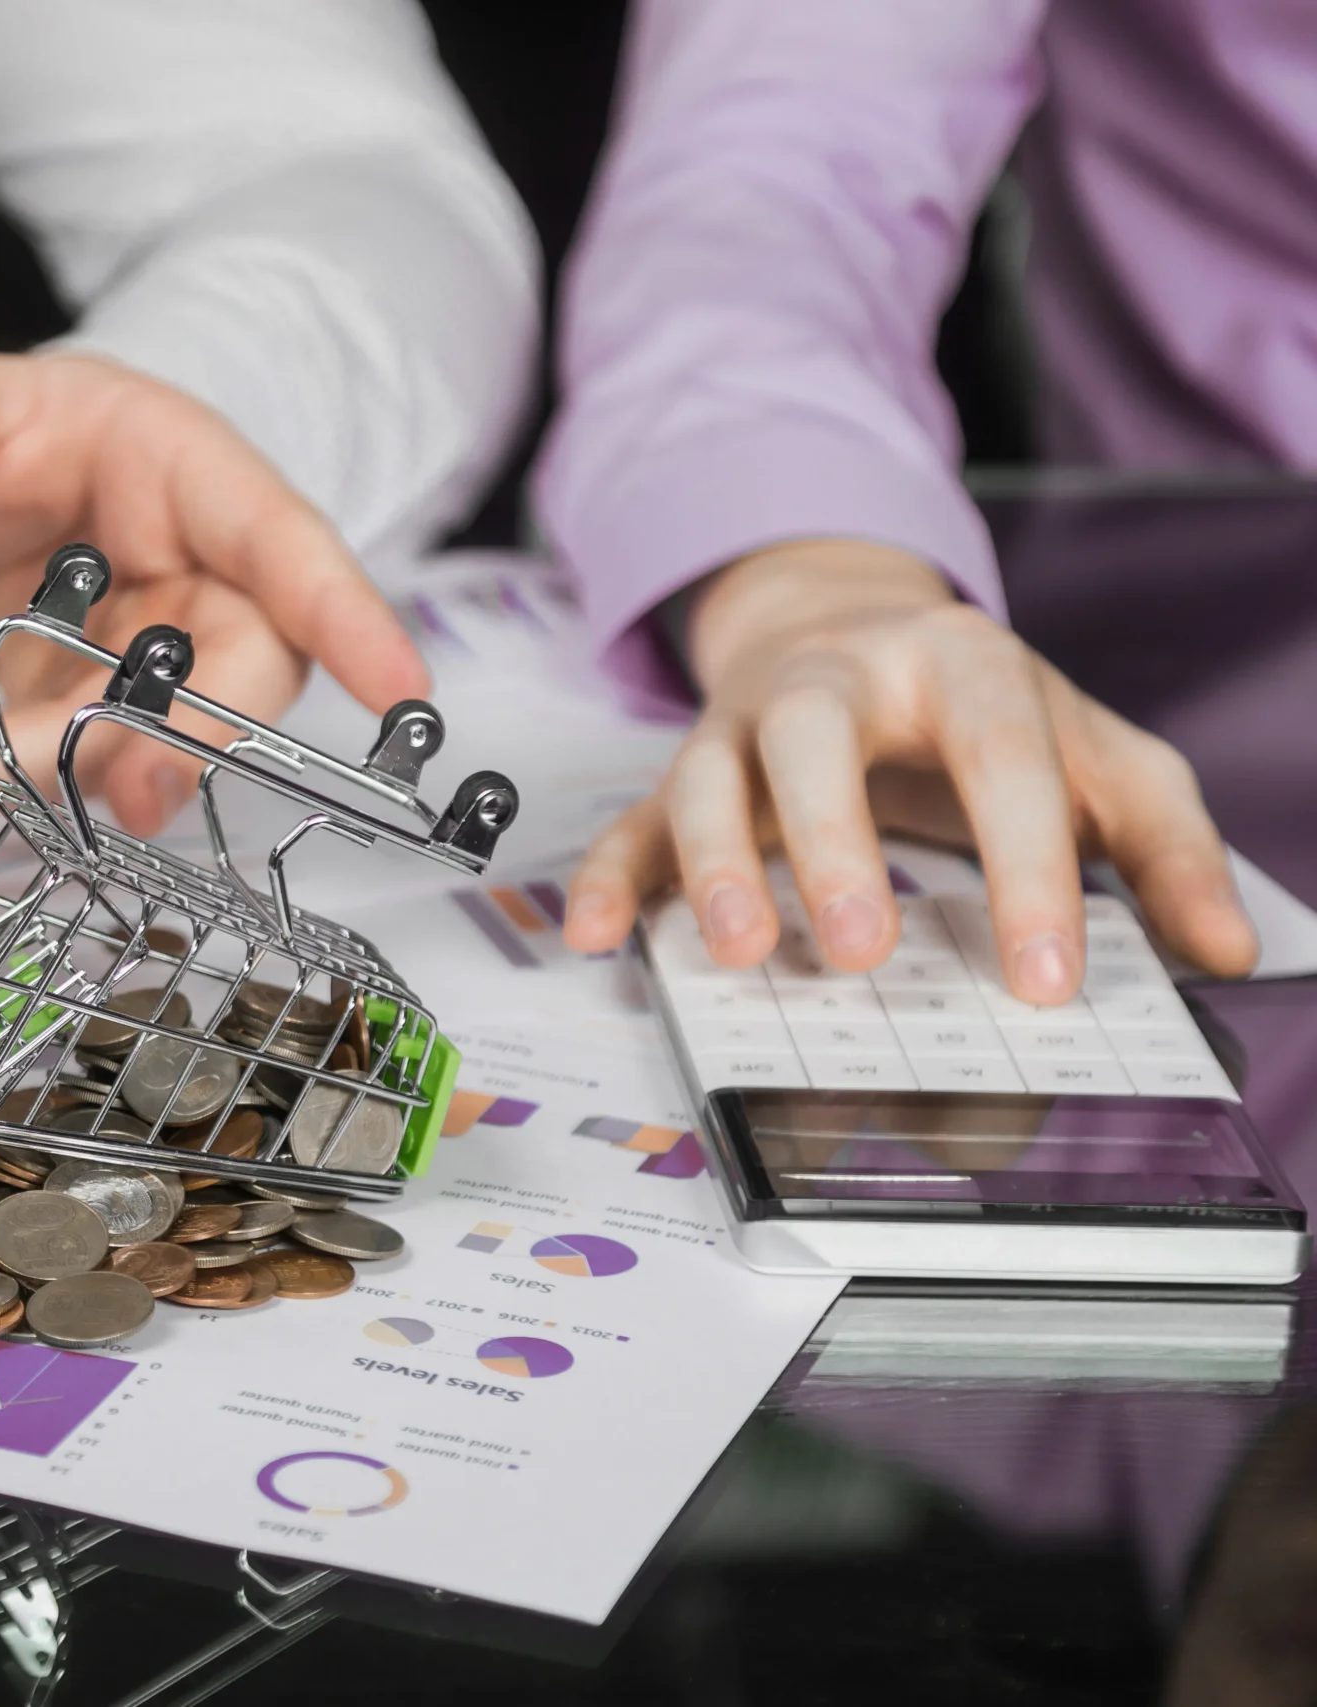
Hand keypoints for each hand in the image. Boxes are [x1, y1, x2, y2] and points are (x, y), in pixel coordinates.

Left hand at [0, 343, 428, 832]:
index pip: (292, 551)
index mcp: (198, 486)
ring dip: (13, 781)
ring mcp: (134, 676)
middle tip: (131, 787)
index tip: (401, 687)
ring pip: (115, 748)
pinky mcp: (72, 727)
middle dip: (186, 746)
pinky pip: (28, 768)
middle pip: (225, 689)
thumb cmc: (19, 427)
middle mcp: (192, 597)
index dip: (353, 620)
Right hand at [561, 538, 1257, 999]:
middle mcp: (836, 677)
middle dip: (832, 842)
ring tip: (744, 954)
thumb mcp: (1095, 752)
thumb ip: (1164, 840)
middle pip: (814, 736)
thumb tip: (1224, 949)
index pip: (998, 753)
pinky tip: (600, 935)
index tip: (1046, 979)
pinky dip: (610, 875)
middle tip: (867, 951)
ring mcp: (746, 722)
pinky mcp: (686, 767)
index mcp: (959, 662)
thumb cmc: (980, 709)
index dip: (1026, 864)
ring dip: (712, 863)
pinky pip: (633, 819)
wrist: (846, 621)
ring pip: (706, 775)